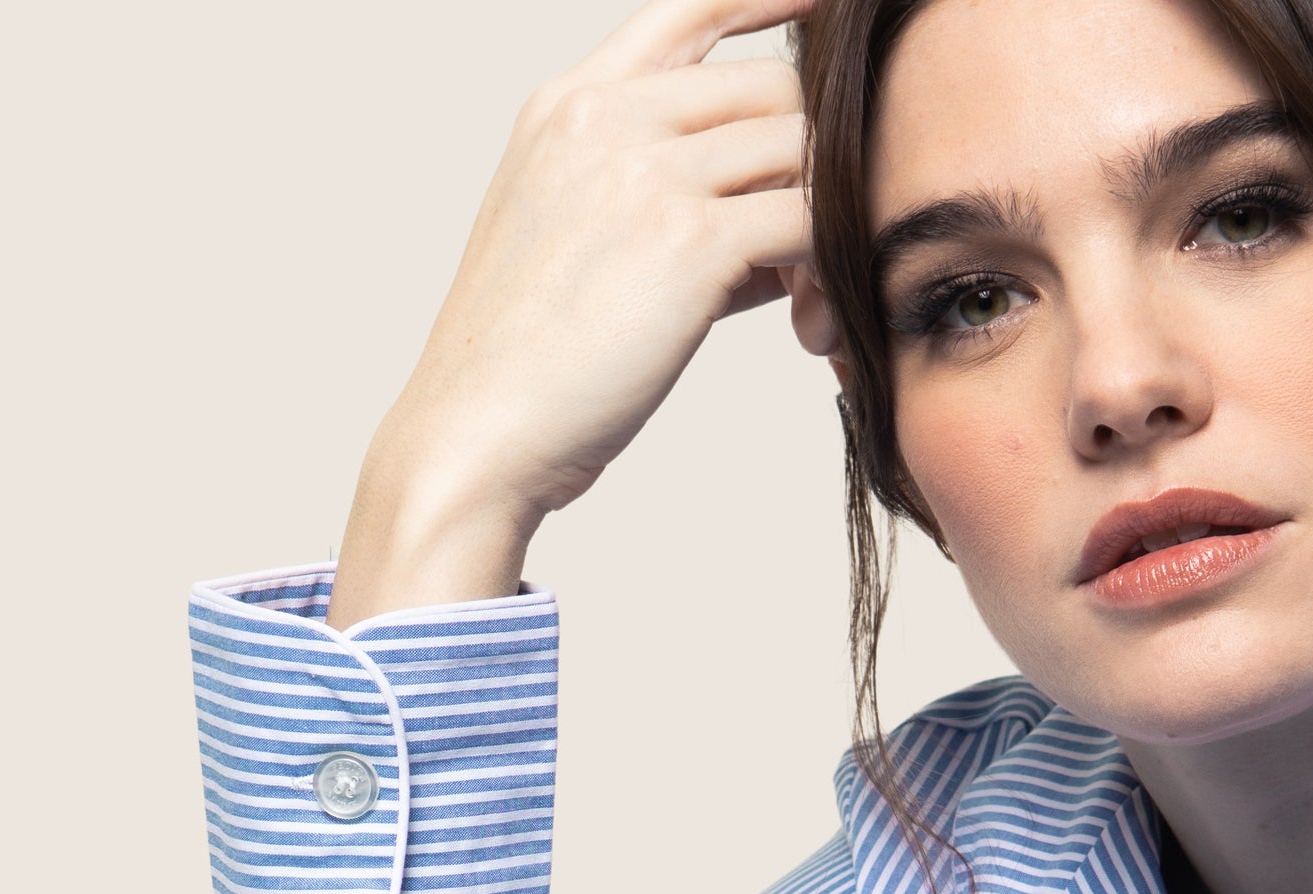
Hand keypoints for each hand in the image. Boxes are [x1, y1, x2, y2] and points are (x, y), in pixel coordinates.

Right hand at [330, 0, 819, 625]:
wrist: (480, 430)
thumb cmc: (534, 364)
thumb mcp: (584, 244)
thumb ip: (673, 205)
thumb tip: (777, 222)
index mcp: (570, 103)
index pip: (689, 9)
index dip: (772, 0)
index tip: (833, 5)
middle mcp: (605, 115)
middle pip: (771, 87)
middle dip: (815, 166)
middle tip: (813, 262)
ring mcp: (645, 170)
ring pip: (802, 151)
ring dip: (829, 226)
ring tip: (812, 309)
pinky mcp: (688, 241)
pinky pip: (810, 224)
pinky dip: (831, 273)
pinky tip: (814, 331)